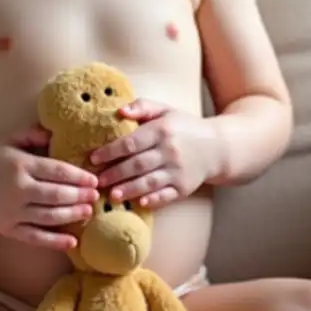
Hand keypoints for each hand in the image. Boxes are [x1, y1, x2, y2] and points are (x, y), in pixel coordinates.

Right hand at [0, 126, 98, 248]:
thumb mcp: (9, 141)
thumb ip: (33, 135)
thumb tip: (57, 131)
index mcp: (20, 165)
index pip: (56, 171)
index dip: (78, 176)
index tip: (93, 179)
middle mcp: (17, 189)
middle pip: (56, 195)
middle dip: (80, 196)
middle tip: (96, 196)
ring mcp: (12, 212)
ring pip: (49, 217)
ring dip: (72, 216)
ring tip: (88, 212)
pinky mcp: (8, 229)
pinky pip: (35, 237)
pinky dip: (55, 241)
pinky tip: (72, 241)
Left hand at [89, 100, 220, 209]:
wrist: (217, 147)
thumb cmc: (183, 127)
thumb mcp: (165, 110)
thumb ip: (142, 107)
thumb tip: (120, 111)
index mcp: (162, 130)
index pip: (131, 142)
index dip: (110, 151)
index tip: (93, 158)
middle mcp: (170, 151)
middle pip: (137, 164)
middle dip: (114, 173)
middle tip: (97, 180)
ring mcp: (178, 171)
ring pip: (149, 182)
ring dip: (128, 189)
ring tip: (111, 194)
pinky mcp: (184, 188)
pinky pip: (165, 196)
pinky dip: (152, 200)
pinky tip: (139, 203)